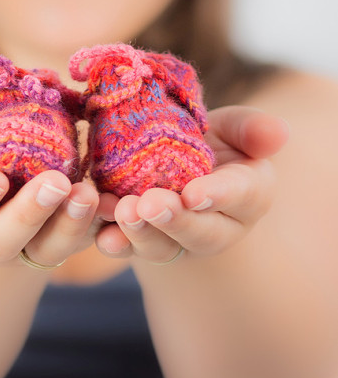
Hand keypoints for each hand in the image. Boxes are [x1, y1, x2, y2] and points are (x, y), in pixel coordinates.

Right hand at [0, 119, 101, 266]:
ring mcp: (24, 246)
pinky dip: (99, 226)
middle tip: (55, 184)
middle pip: (1, 241)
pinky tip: (114, 204)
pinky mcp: (61, 242)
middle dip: (28, 215)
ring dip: (69, 224)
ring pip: (46, 248)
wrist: (0, 173)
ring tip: (88, 193)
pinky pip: (81, 242)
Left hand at [95, 106, 287, 262]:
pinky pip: (126, 249)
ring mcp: (176, 242)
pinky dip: (111, 240)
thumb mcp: (231, 128)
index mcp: (249, 195)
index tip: (195, 193)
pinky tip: (98, 229)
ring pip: (161, 248)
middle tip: (149, 205)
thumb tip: (278, 134)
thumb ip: (251, 130)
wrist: (167, 162)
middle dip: (174, 221)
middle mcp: (217, 228)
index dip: (219, 195)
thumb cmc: (208, 142)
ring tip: (120, 211)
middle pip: (200, 234)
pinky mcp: (139, 245)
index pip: (241, 196)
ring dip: (138, 234)